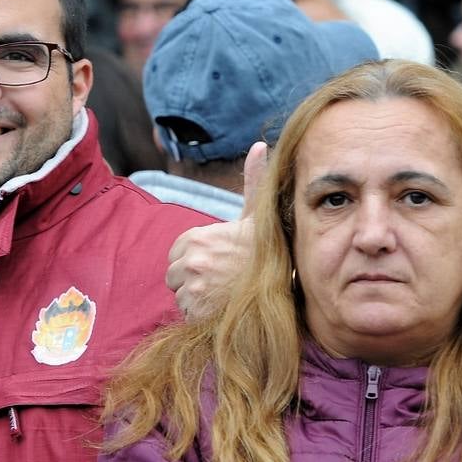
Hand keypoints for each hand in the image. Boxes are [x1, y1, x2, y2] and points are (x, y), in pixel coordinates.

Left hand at [165, 141, 266, 318]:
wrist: (287, 292)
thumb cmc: (270, 254)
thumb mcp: (259, 216)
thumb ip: (252, 182)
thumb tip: (258, 146)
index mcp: (197, 237)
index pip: (176, 253)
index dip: (196, 258)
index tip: (218, 261)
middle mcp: (191, 261)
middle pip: (174, 276)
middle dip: (192, 279)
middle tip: (222, 280)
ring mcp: (193, 289)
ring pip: (180, 296)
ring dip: (197, 298)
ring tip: (225, 294)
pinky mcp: (197, 313)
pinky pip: (187, 315)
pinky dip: (201, 316)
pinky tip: (223, 309)